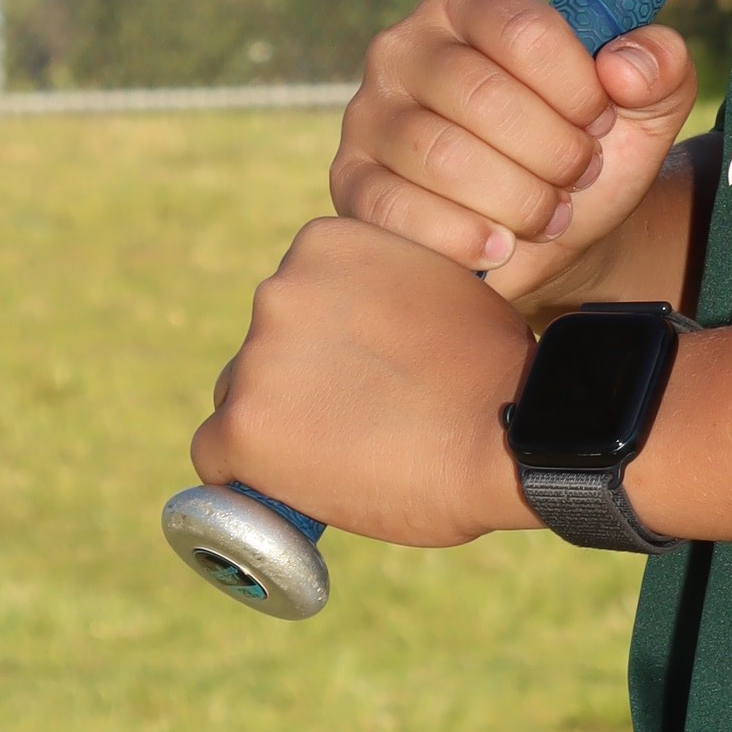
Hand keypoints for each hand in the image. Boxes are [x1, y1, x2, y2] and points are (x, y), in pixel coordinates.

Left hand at [189, 216, 540, 548]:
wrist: (514, 433)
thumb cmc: (494, 371)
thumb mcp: (436, 287)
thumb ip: (384, 292)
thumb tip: (359, 329)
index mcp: (325, 244)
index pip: (296, 298)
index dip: (326, 345)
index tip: (362, 374)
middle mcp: (278, 288)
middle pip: (264, 349)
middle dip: (300, 384)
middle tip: (359, 421)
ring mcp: (257, 358)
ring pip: (241, 400)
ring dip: (279, 427)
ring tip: (348, 457)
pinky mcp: (242, 426)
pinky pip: (217, 456)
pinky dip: (250, 476)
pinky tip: (299, 487)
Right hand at [328, 0, 696, 307]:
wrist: (553, 235)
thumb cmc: (589, 149)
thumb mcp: (647, 104)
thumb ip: (661, 65)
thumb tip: (622, 67)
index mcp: (468, 5)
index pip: (520, 28)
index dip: (577, 86)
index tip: (602, 120)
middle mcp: (403, 48)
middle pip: (480, 95)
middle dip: (553, 151)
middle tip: (579, 176)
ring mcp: (369, 116)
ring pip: (441, 155)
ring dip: (516, 197)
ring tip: (548, 212)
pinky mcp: (353, 184)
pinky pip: (396, 209)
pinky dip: (462, 237)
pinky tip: (500, 246)